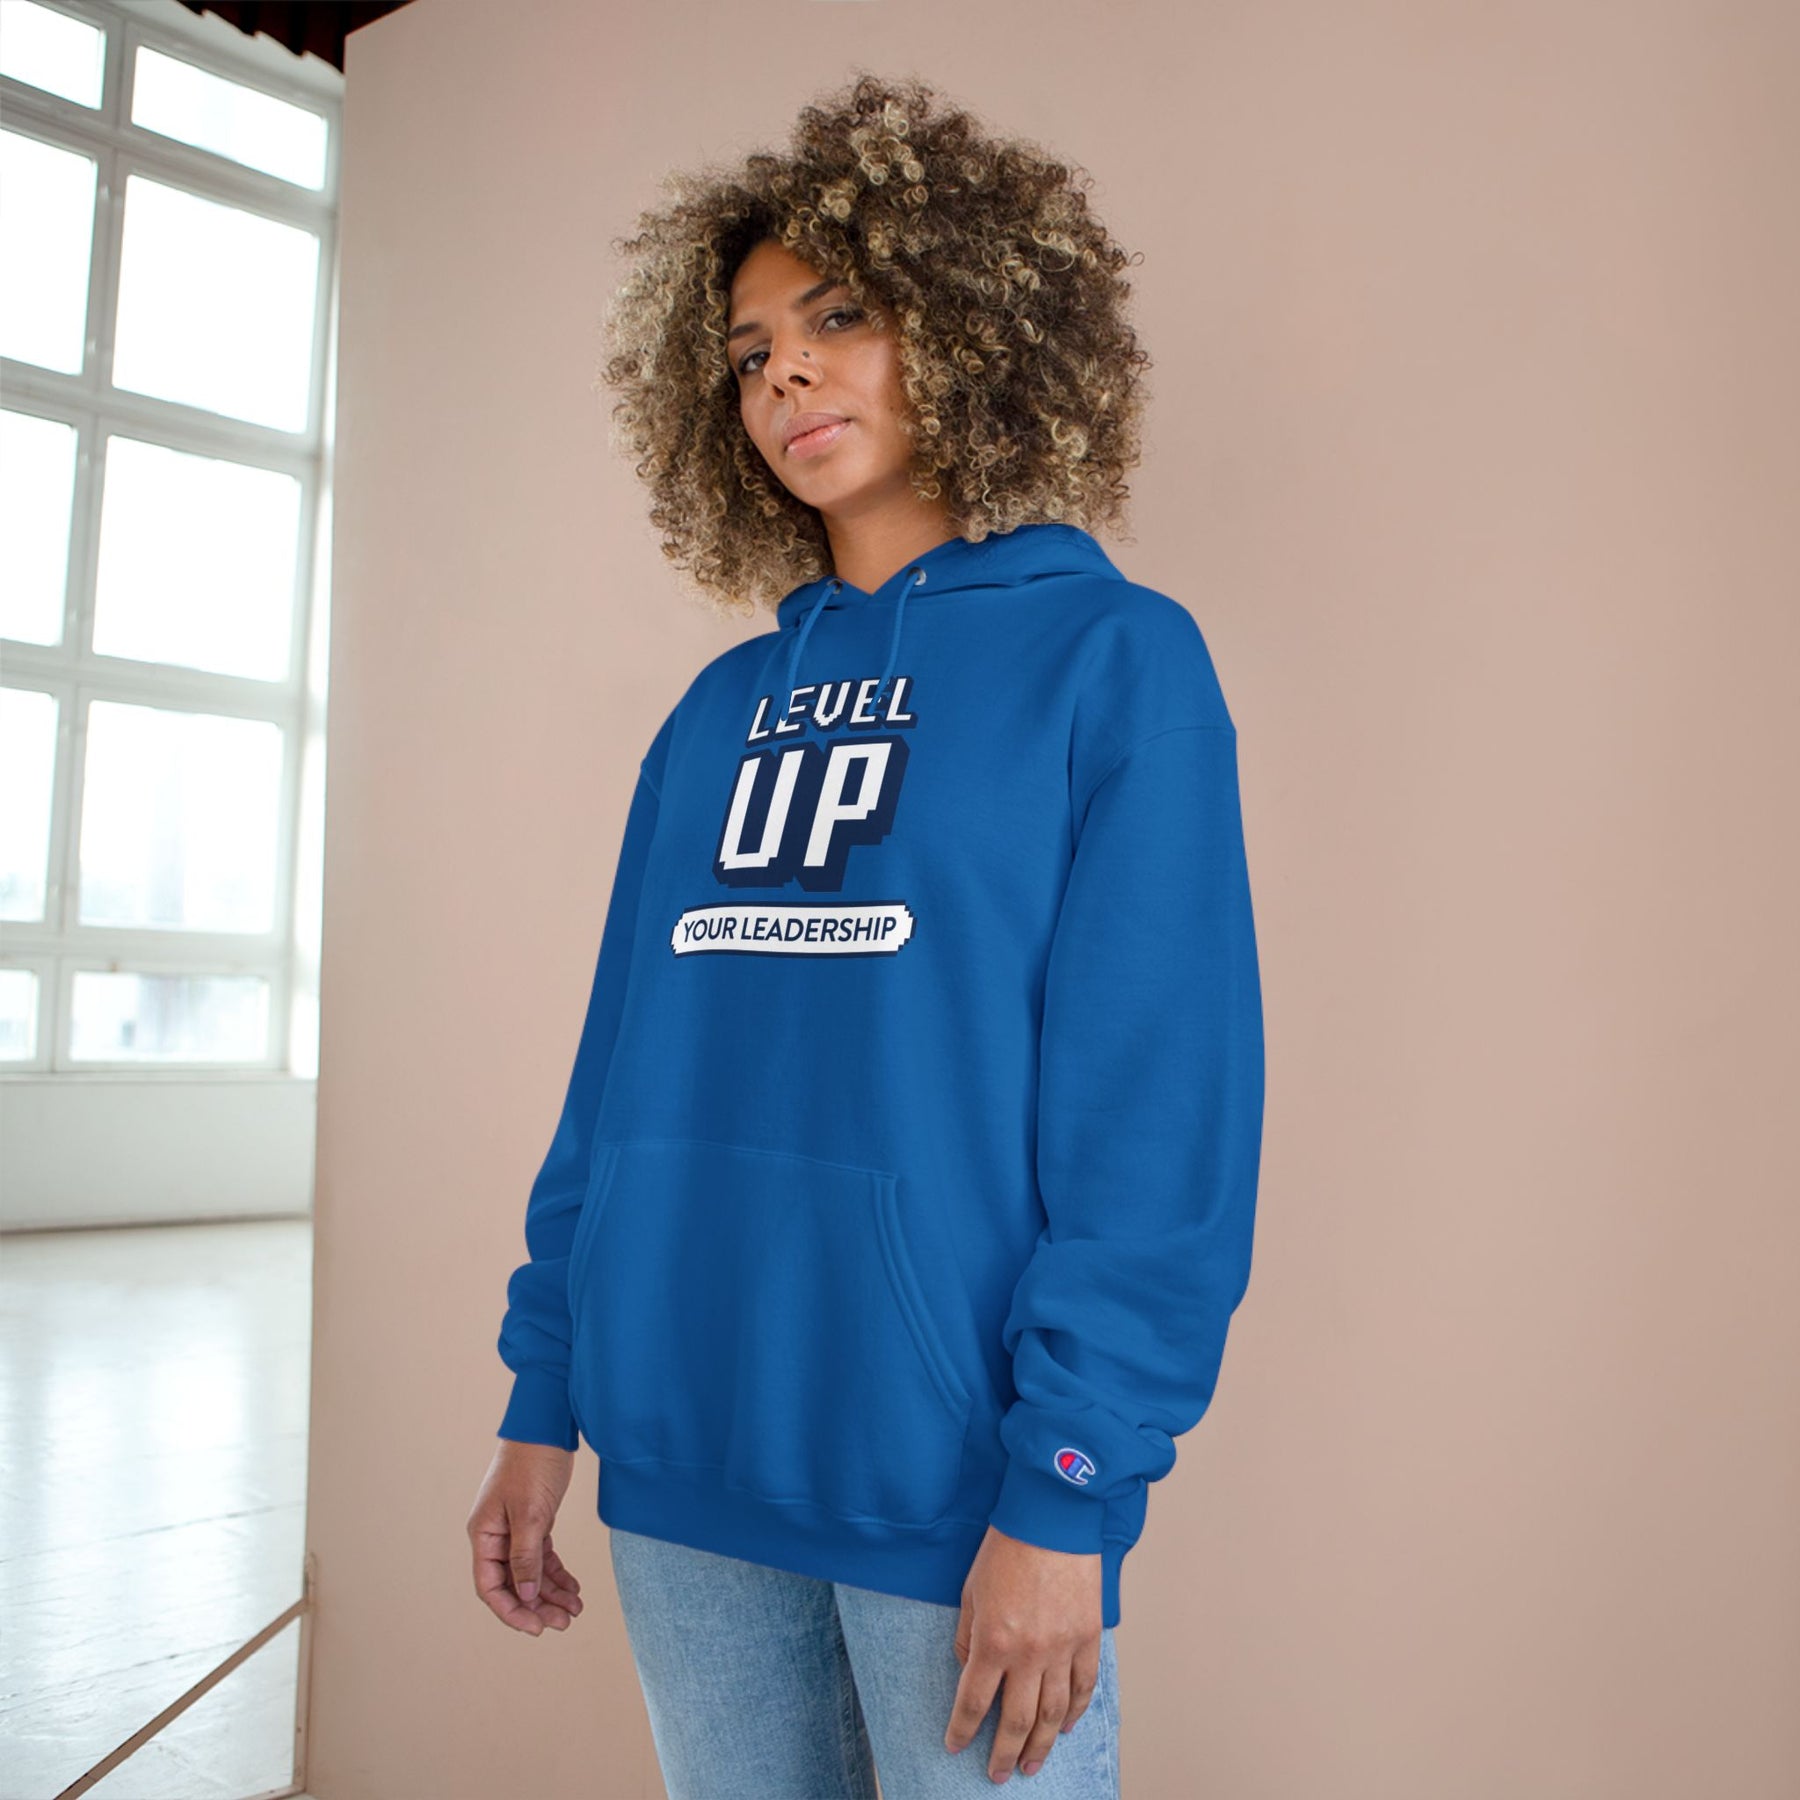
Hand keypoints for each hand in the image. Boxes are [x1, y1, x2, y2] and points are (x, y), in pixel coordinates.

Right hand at [467, 1439, 585, 1634]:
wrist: (547, 1424)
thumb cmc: (532, 1463)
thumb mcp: (530, 1513)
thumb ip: (525, 1557)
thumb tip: (526, 1597)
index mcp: (483, 1535)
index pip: (491, 1587)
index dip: (512, 1611)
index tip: (536, 1628)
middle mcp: (495, 1536)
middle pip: (513, 1584)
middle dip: (538, 1606)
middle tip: (565, 1622)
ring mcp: (514, 1529)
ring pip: (531, 1573)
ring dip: (551, 1593)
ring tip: (575, 1609)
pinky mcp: (534, 1521)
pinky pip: (543, 1556)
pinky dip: (557, 1573)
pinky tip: (573, 1587)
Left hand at [945, 1525, 1102, 1782]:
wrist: (1051, 1517)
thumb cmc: (1006, 1547)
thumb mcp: (970, 1591)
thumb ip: (968, 1636)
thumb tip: (971, 1669)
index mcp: (993, 1642)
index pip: (973, 1702)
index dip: (961, 1729)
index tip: (954, 1746)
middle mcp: (1028, 1654)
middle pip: (1015, 1720)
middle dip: (1003, 1753)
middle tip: (998, 1775)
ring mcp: (1062, 1649)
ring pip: (1053, 1714)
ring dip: (1041, 1744)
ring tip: (1031, 1765)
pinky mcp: (1087, 1637)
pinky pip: (1083, 1686)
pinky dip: (1076, 1712)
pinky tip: (1066, 1728)